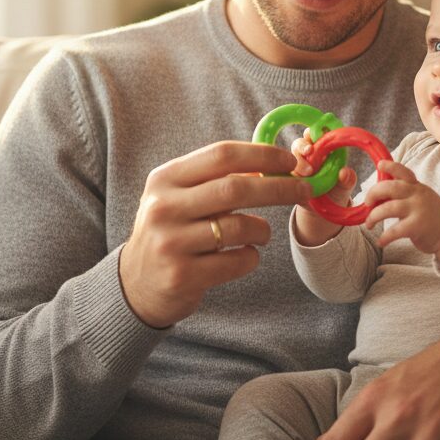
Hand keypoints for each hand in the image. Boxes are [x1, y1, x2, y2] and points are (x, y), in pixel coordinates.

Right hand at [120, 141, 311, 327]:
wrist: (135, 284)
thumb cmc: (170, 231)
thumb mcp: (180, 196)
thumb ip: (216, 178)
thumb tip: (272, 162)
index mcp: (165, 178)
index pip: (222, 155)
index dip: (262, 155)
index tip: (290, 161)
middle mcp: (164, 207)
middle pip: (235, 188)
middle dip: (278, 187)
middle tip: (303, 190)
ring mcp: (170, 242)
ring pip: (239, 226)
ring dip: (263, 229)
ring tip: (261, 233)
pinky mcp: (182, 276)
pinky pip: (237, 260)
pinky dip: (251, 256)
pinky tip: (244, 255)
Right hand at [291, 132, 356, 246]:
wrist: (322, 210)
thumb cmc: (335, 192)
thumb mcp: (344, 186)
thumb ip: (347, 179)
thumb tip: (345, 172)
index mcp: (324, 150)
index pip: (318, 134)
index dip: (317, 131)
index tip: (318, 134)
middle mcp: (307, 155)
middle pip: (300, 143)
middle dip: (303, 146)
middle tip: (309, 151)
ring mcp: (295, 166)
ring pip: (288, 157)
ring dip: (297, 162)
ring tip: (307, 173)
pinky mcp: (285, 178)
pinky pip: (280, 172)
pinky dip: (284, 174)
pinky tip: (293, 181)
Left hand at [364, 161, 439, 264]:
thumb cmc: (430, 215)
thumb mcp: (420, 197)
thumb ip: (403, 193)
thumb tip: (378, 193)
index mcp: (417, 187)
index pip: (403, 171)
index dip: (390, 166)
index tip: (379, 164)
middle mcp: (417, 195)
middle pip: (390, 187)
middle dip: (373, 193)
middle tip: (367, 203)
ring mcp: (417, 210)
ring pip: (388, 208)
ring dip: (374, 216)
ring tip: (369, 224)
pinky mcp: (417, 227)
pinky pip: (395, 231)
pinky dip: (385, 237)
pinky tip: (381, 241)